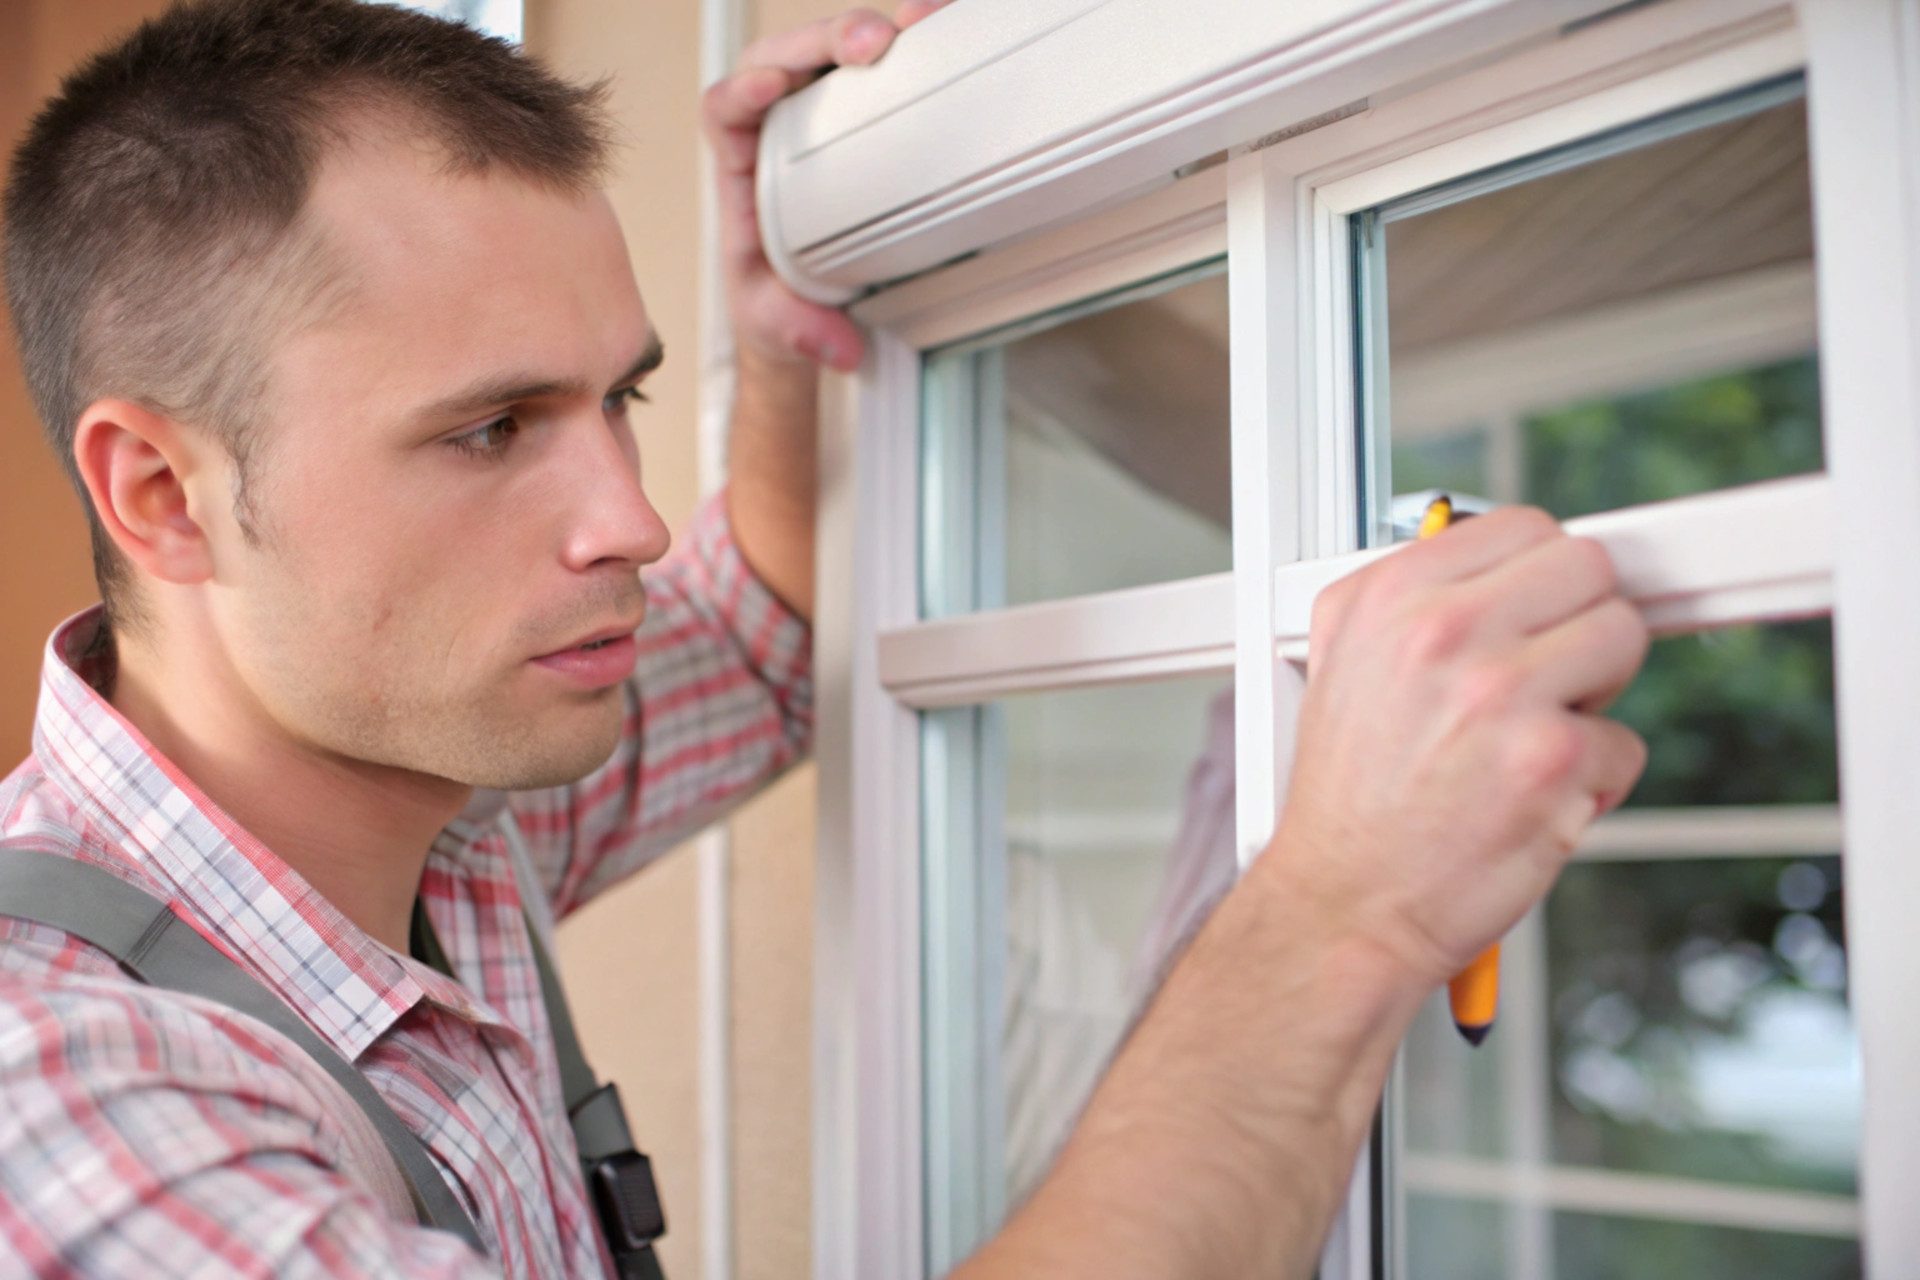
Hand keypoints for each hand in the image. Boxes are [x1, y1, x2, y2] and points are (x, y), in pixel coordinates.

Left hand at [701, 2, 949, 372]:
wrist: (797, 308)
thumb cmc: (773, 303)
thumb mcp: (776, 326)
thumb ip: (800, 334)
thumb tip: (838, 348)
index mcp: (738, 166)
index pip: (725, 110)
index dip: (743, 91)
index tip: (770, 87)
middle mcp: (772, 130)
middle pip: (783, 61)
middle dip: (822, 42)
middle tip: (871, 44)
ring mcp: (814, 117)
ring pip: (827, 53)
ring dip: (867, 29)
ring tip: (913, 23)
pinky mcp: (854, 117)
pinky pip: (870, 69)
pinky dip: (901, 43)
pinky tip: (933, 27)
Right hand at [1267, 508, 1650, 982]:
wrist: (1343, 904)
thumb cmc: (1349, 801)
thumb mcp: (1338, 664)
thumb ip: (1411, 600)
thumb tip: (1496, 565)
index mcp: (1388, 597)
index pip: (1525, 527)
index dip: (1542, 576)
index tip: (1540, 612)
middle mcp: (1442, 632)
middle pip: (1588, 568)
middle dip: (1580, 621)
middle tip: (1546, 674)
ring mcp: (1500, 691)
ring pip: (1623, 639)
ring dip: (1596, 694)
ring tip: (1535, 734)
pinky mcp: (1552, 759)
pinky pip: (1625, 744)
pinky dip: (1591, 781)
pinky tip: (1531, 798)